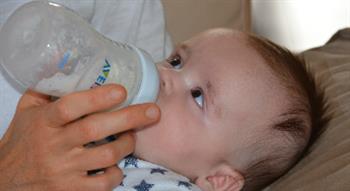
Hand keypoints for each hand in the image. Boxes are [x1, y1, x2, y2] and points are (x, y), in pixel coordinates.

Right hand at [0, 84, 159, 190]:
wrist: (7, 181)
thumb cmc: (23, 140)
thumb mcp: (28, 110)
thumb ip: (47, 89)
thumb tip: (68, 63)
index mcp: (44, 122)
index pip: (70, 106)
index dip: (98, 97)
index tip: (122, 90)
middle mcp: (54, 145)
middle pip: (96, 129)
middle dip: (130, 118)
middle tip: (153, 111)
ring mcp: (64, 170)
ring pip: (106, 156)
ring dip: (126, 144)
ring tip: (132, 135)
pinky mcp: (71, 190)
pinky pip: (103, 183)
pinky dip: (116, 173)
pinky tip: (115, 164)